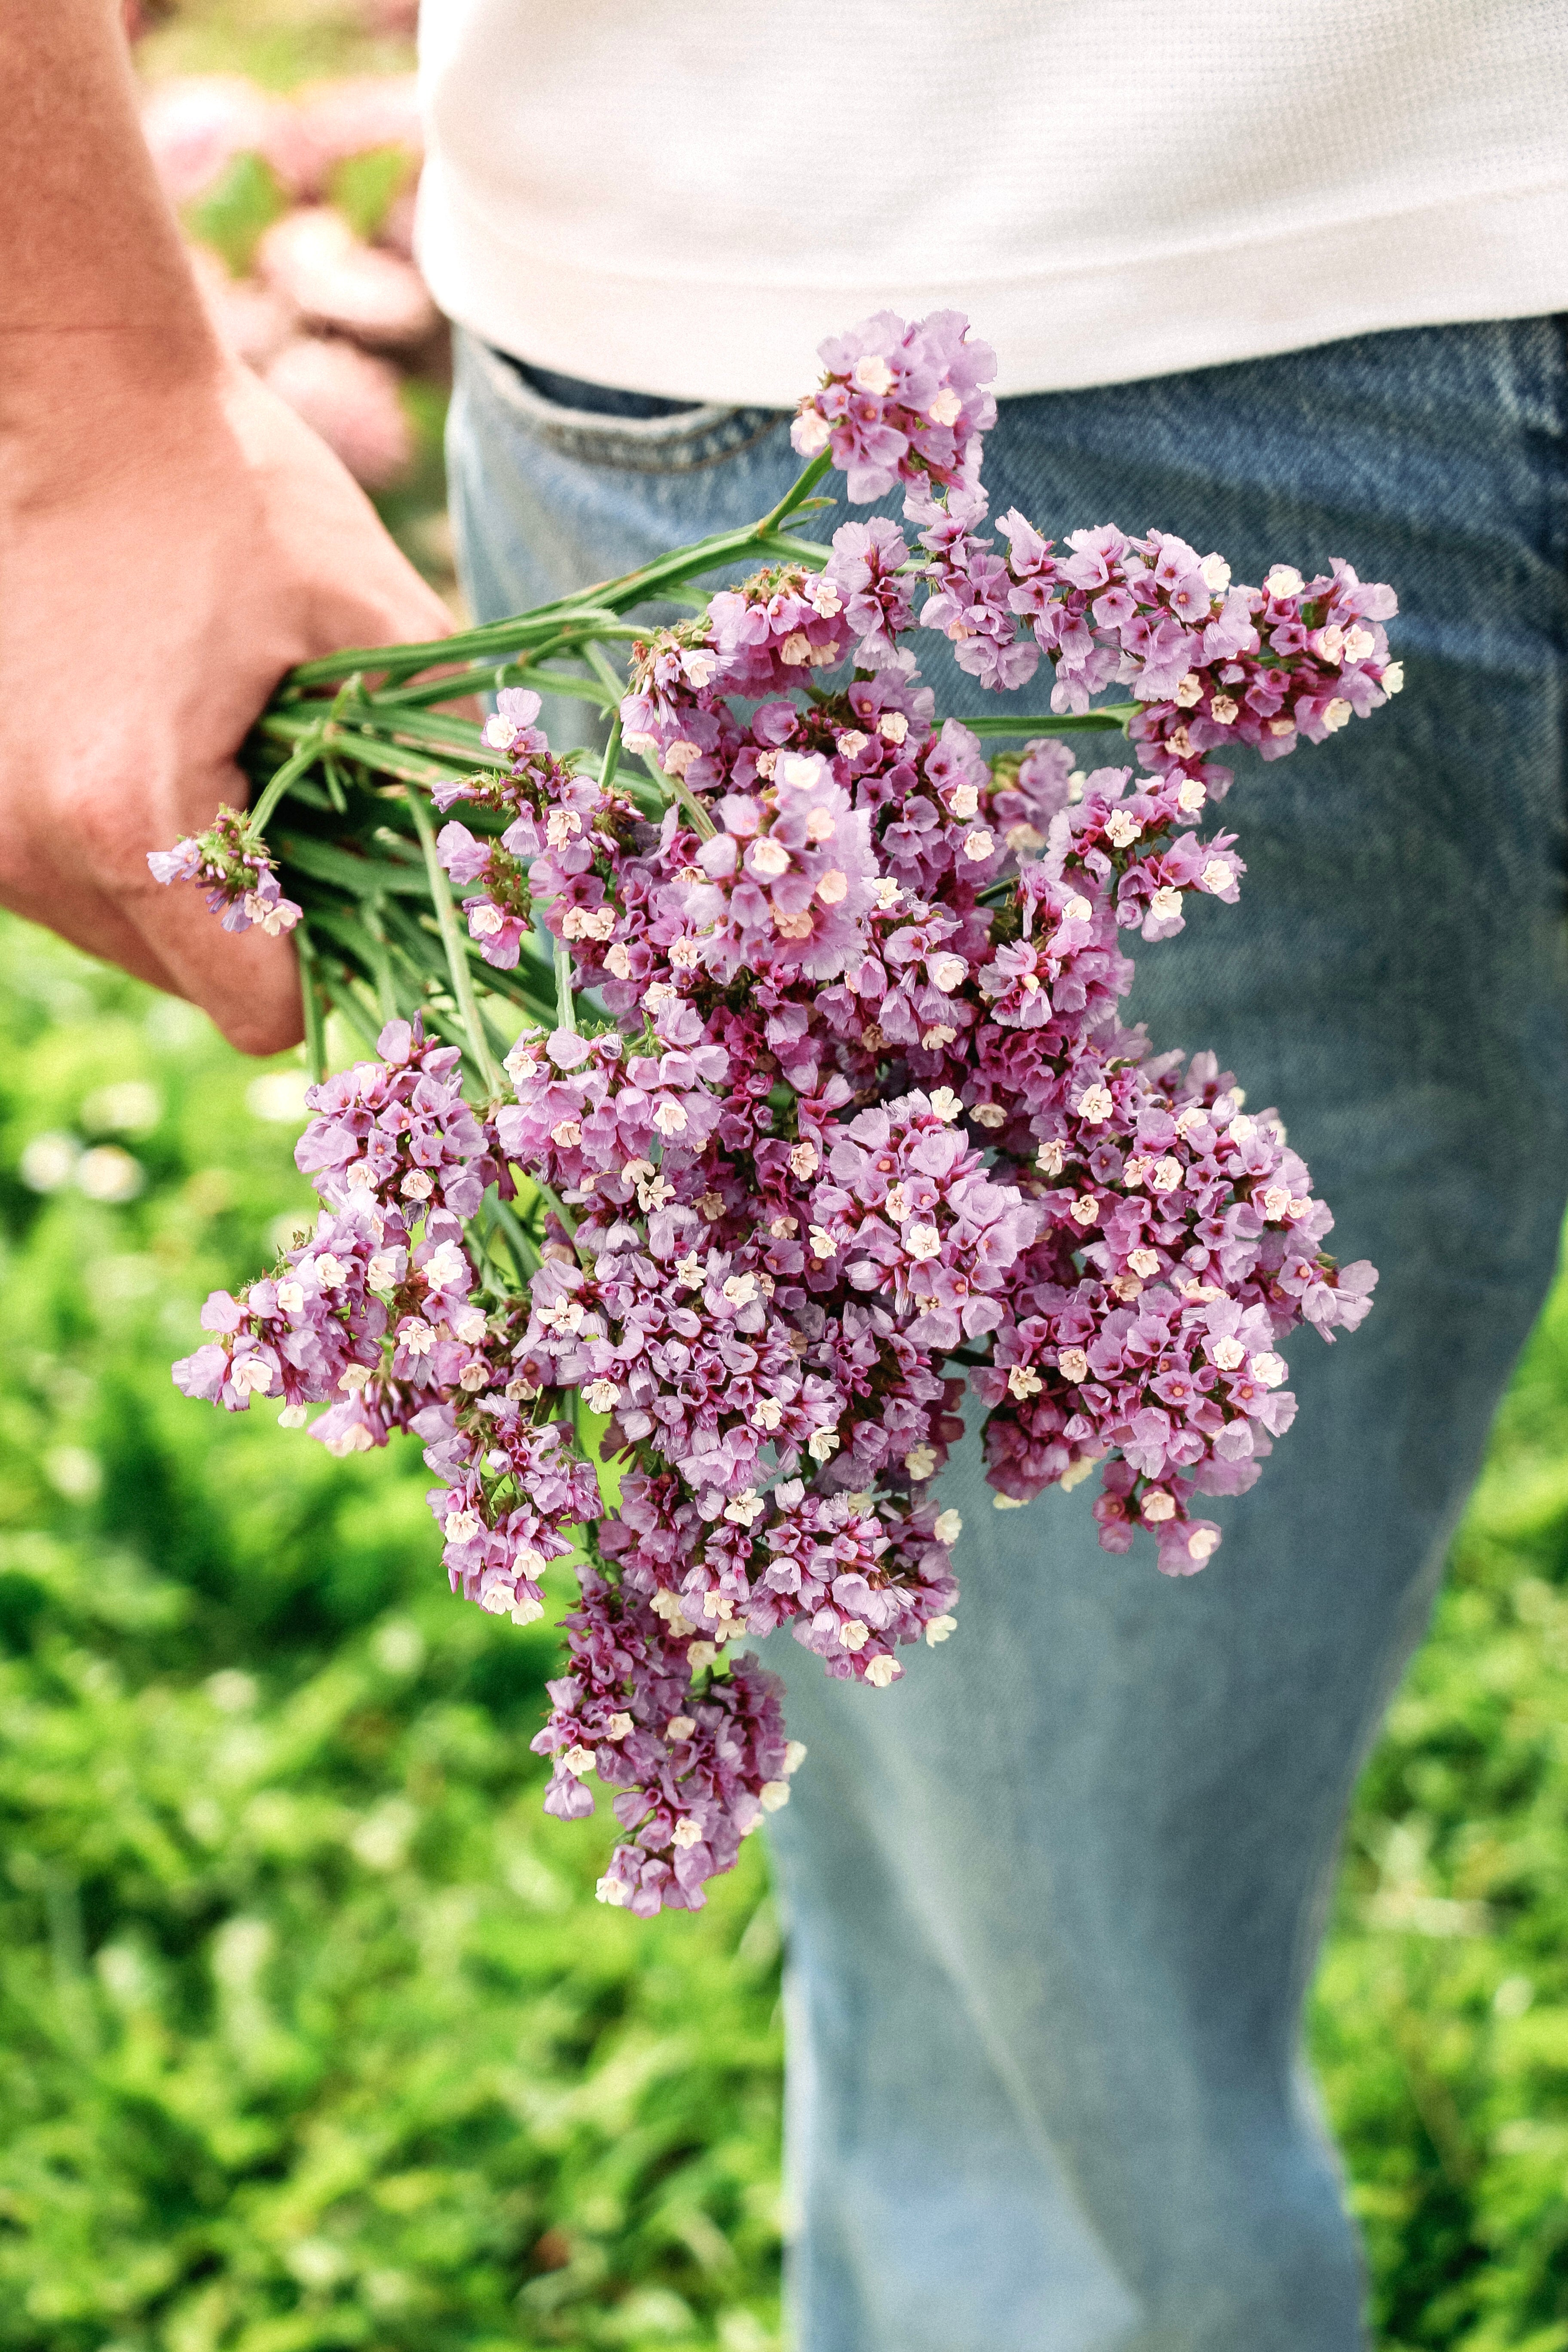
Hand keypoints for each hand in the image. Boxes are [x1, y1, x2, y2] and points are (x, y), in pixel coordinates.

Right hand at [0, 353, 452, 1053]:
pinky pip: (80, 887)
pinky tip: (168, 746)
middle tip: (313, 812)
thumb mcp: (376, 617)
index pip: (255, 1009)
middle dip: (271, 923)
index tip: (374, 898)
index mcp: (132, 817)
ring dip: (202, 888)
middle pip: (196, 985)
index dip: (335, 971)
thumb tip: (508, 864)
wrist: (75, 383)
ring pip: (135, 942)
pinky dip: (139, 851)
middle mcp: (32, 848)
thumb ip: (447, 757)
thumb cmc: (232, 486)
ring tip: (232, 761)